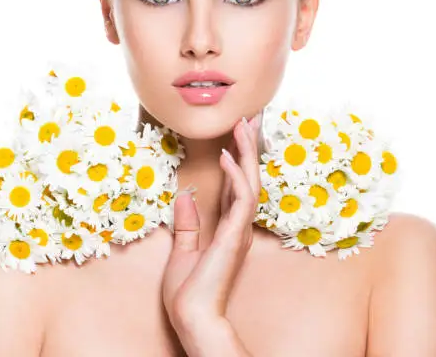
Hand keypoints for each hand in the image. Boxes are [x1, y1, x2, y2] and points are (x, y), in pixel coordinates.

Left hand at [162, 113, 261, 333]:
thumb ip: (187, 224)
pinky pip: (242, 199)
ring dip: (247, 152)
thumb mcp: (183, 251)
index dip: (239, 158)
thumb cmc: (188, 292)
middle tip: (252, 117)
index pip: (237, 185)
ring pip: (251, 182)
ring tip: (243, 124)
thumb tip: (184, 196)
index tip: (238, 134)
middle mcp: (239, 226)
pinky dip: (235, 175)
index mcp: (229, 228)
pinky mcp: (235, 236)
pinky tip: (227, 155)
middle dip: (250, 146)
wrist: (191, 318)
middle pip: (249, 177)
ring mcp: (240, 230)